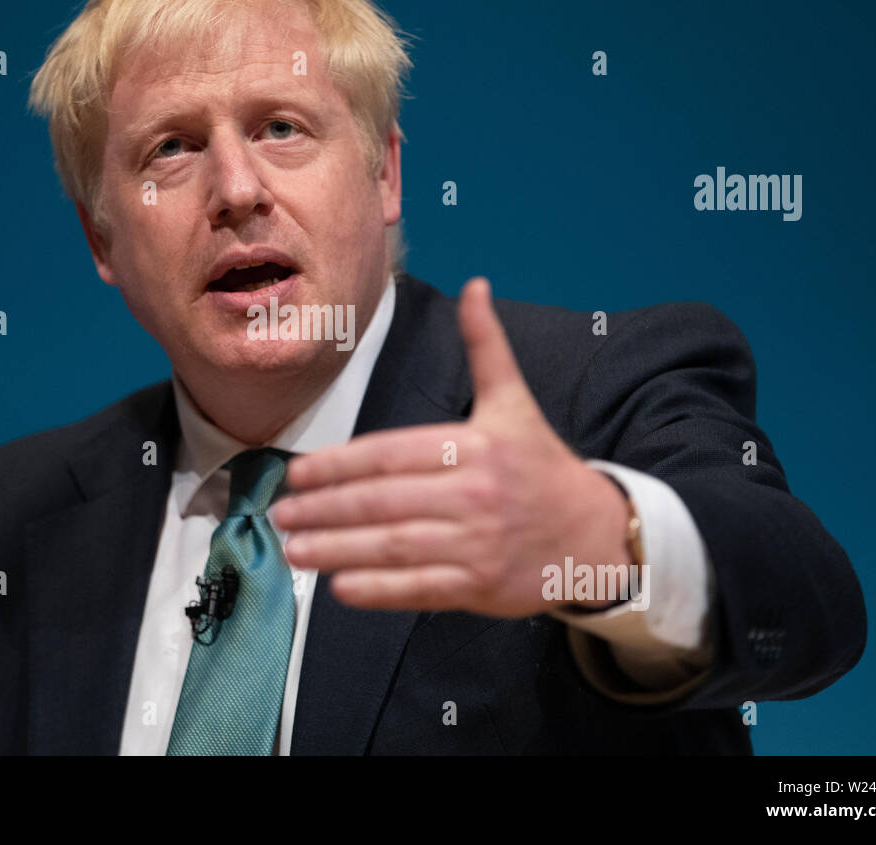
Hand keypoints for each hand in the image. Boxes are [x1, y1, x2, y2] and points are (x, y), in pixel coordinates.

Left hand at [270, 277, 632, 616]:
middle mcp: (475, 494)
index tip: (297, 474)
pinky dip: (378, 590)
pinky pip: (419, 589)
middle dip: (326, 509)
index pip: (391, 454)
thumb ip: (486, 346)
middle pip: (385, 502)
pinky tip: (339, 586)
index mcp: (476, 447)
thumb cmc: (541, 466)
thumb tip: (475, 285)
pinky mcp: (480, 586)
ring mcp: (477, 544)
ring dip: (338, 550)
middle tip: (279, 513)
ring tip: (293, 549)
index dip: (339, 464)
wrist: (595, 533)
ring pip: (395, 547)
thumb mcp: (514, 402)